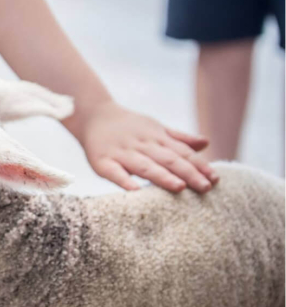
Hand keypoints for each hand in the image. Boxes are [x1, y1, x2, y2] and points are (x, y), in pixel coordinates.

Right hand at [75, 102, 217, 192]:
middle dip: (188, 173)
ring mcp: (121, 153)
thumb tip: (206, 143)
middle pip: (168, 159)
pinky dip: (124, 181)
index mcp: (155, 137)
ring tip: (179, 187)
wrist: (92, 115)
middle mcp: (141, 145)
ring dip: (162, 176)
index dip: (198, 164)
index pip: (181, 152)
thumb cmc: (127, 126)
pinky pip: (114, 173)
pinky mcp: (102, 162)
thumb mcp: (154, 127)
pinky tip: (136, 191)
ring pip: (145, 166)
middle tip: (206, 187)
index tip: (214, 178)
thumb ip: (179, 138)